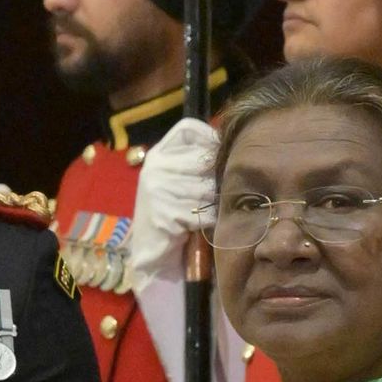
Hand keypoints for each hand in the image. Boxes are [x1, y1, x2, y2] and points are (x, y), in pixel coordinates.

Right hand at [127, 115, 219, 281]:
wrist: (153, 253)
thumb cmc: (172, 213)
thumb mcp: (178, 179)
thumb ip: (194, 159)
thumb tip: (228, 141)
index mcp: (158, 155)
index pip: (187, 129)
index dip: (208, 137)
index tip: (217, 154)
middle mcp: (154, 168)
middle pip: (202, 160)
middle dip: (213, 180)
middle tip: (210, 197)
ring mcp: (157, 191)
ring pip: (205, 189)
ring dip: (211, 204)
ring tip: (204, 213)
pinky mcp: (164, 215)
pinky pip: (202, 212)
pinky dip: (207, 222)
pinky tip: (199, 226)